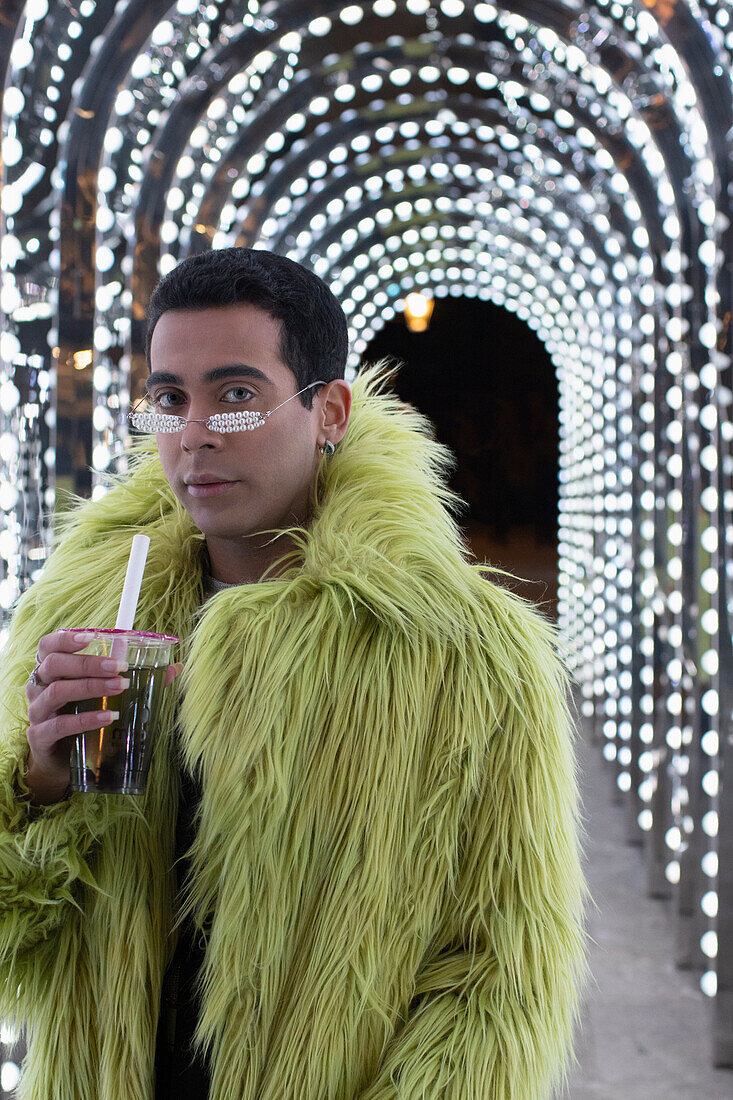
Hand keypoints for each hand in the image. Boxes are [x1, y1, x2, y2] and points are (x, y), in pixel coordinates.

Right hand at [24, 631, 182, 806]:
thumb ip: (135, 677)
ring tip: (120, 687)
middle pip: (54, 665)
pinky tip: (109, 717)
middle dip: (88, 663)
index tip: (91, 638)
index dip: (66, 639)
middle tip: (119, 667)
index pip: (48, 645)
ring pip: (56, 692)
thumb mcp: (104, 694)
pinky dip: (86, 720)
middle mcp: (38, 687)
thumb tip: (175, 668)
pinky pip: (60, 726)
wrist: (60, 760)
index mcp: (51, 670)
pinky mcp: (40, 737)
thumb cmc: (82, 715)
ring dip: (90, 686)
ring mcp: (37, 712)